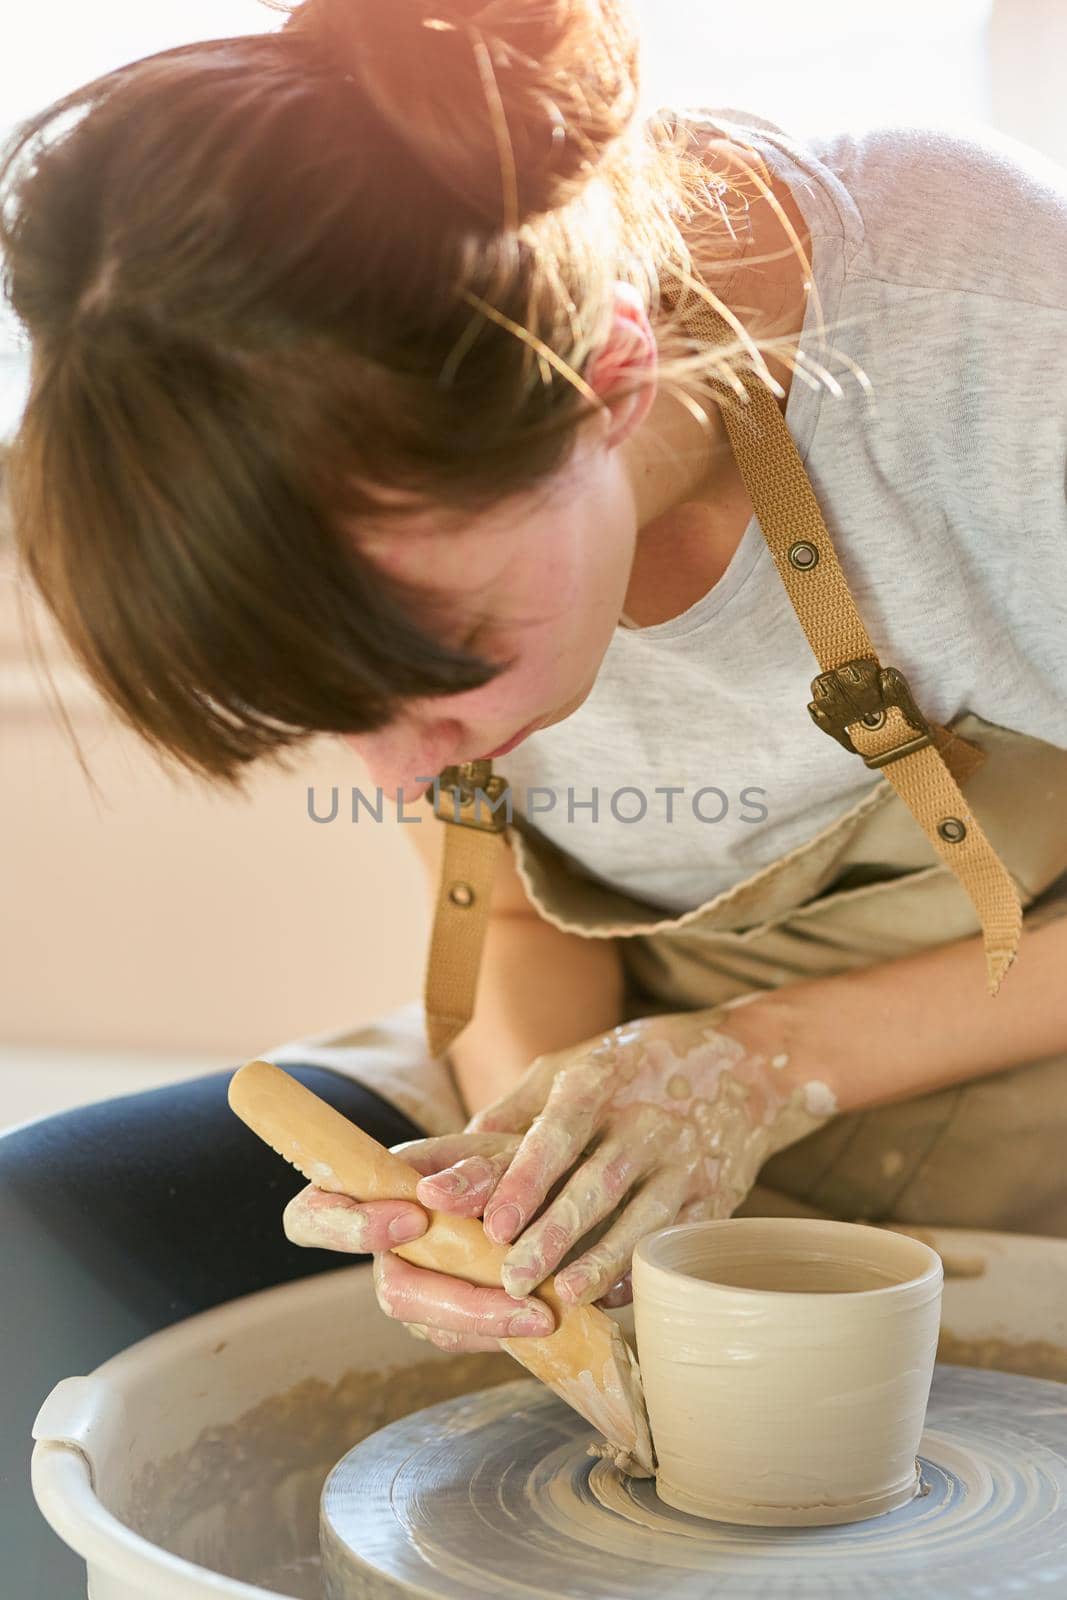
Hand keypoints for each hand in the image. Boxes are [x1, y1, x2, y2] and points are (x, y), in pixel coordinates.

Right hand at [282, 1132, 557, 1352]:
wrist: (548, 1190)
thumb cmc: (509, 1159)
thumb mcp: (500, 1151)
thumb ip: (473, 1170)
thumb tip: (432, 1194)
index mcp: (373, 1190)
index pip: (312, 1218)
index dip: (349, 1229)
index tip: (413, 1218)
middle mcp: (384, 1247)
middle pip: (393, 1292)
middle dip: (457, 1299)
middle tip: (518, 1295)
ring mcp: (413, 1287)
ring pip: (433, 1325)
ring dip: (491, 1321)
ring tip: (546, 1313)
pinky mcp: (445, 1319)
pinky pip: (463, 1337)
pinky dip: (503, 1330)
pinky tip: (546, 1321)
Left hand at [447, 996, 835, 1305]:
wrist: (743, 1064)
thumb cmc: (631, 1069)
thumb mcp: (570, 1068)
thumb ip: (511, 1113)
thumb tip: (449, 1157)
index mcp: (601, 1080)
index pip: (558, 1132)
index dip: (525, 1178)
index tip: (492, 1223)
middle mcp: (646, 1119)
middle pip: (597, 1183)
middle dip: (553, 1234)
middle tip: (511, 1279)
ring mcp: (685, 1159)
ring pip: (640, 1218)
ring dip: (599, 1261)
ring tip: (561, 1296)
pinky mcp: (716, 1194)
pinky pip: (676, 1238)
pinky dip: (644, 1268)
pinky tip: (614, 1297)